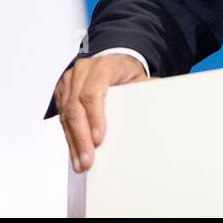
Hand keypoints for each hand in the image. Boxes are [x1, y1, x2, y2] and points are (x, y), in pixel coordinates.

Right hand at [55, 53, 147, 172]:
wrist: (112, 59)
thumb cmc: (125, 71)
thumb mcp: (138, 77)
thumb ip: (147, 88)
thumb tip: (160, 96)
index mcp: (102, 66)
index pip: (93, 93)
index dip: (94, 117)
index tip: (99, 139)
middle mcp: (82, 72)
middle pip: (76, 107)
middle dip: (82, 137)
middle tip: (88, 160)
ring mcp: (69, 82)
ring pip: (66, 115)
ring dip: (74, 142)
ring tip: (81, 164)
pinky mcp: (62, 93)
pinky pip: (63, 118)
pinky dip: (70, 138)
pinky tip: (76, 154)